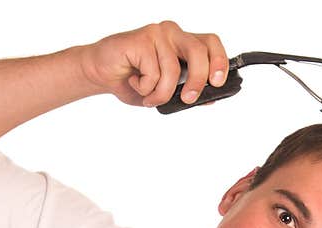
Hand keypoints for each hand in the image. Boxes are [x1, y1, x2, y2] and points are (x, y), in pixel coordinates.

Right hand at [81, 21, 228, 107]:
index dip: (219, 61)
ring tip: (149, 98)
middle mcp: (173, 34)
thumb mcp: (167, 91)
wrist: (102, 74)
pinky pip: (153, 73)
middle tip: (188, 99)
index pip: (210, 43)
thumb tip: (211, 99)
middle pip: (198, 52)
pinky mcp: (141, 40)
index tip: (218, 82)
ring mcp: (157, 34)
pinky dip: (145, 88)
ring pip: (173, 69)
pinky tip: (135, 82)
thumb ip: (188, 90)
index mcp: (183, 43)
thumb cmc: (135, 81)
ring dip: (161, 93)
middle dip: (198, 79)